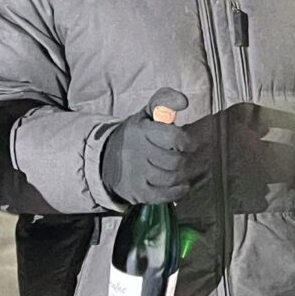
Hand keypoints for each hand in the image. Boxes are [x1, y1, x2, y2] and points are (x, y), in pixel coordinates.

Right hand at [99, 89, 212, 206]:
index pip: (174, 137)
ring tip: (183, 168)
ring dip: (184, 173)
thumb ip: (165, 101)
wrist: (107, 160)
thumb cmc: (137, 135)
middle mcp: (138, 153)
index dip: (186, 141)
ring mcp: (138, 174)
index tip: (187, 142)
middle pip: (175, 160)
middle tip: (185, 156)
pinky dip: (179, 189)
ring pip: (172, 177)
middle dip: (185, 158)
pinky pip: (167, 194)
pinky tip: (182, 183)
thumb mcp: (146, 113)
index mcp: (141, 131)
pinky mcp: (140, 193)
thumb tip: (183, 101)